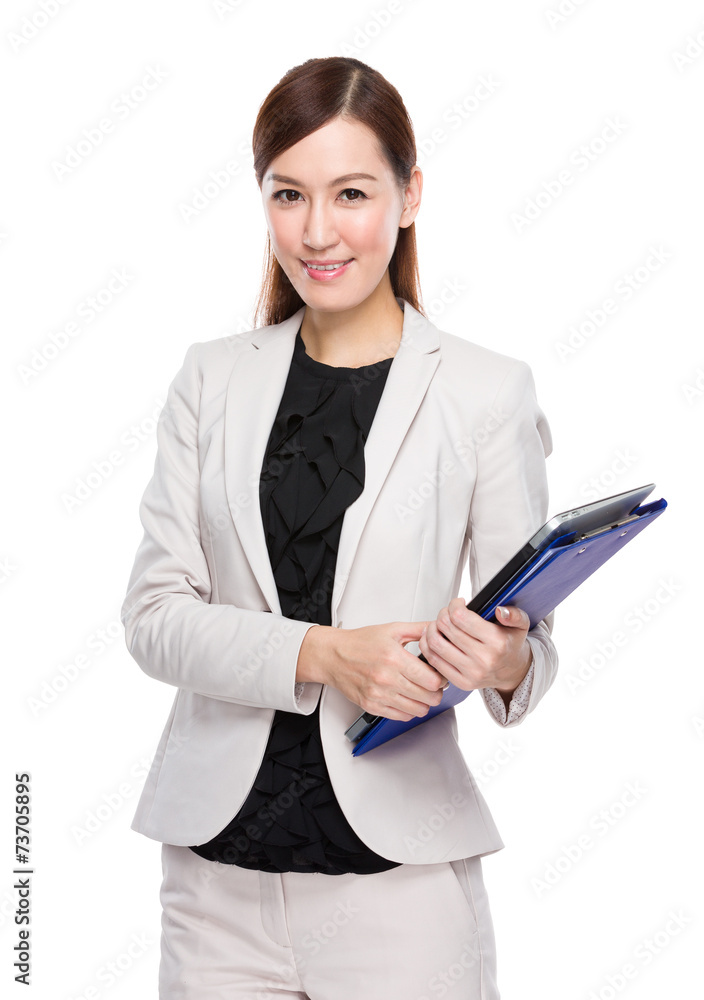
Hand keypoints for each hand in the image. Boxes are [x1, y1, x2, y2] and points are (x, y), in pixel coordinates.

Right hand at [314, 620, 449, 721]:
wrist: (333, 655)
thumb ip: (418, 629)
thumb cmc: (360, 643)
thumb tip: (437, 630)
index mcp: (394, 658)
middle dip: (436, 692)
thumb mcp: (391, 629)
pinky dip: (408, 710)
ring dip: (424, 703)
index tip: (440, 675)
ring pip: (417, 710)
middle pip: (428, 697)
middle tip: (434, 685)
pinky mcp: (371, 706)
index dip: (442, 678)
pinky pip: (401, 717)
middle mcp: (386, 679)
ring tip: (421, 692)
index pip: (431, 680)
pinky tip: (406, 698)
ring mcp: (378, 695)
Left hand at [418, 597, 532, 698]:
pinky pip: (434, 661)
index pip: (461, 617)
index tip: (457, 603)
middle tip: (447, 613)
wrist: (512, 671)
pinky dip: (428, 646)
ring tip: (438, 624)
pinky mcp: (461, 683)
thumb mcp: (521, 624)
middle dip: (442, 614)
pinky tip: (434, 637)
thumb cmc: (510, 644)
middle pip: (446, 627)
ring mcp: (471, 673)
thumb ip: (514, 614)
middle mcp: (484, 659)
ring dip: (431, 629)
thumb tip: (500, 611)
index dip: (454, 605)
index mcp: (497, 642)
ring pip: (436, 644)